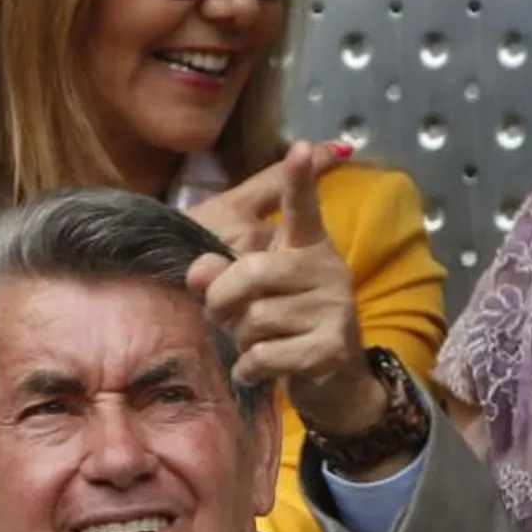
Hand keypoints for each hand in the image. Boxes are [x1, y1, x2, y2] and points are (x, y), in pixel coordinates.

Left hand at [187, 140, 381, 437]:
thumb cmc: (284, 330)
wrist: (333, 383)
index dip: (299, 179)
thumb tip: (198, 270)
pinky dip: (249, 369)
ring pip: (255, 319)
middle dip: (222, 300)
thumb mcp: (250, 298)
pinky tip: (258, 370)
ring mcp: (334, 308)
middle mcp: (327, 270)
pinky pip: (264, 355)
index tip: (299, 147)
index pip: (303, 209)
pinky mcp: (330, 347)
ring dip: (241, 340)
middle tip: (221, 315)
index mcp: (308, 248)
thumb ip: (223, 276)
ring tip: (258, 344)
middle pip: (252, 273)